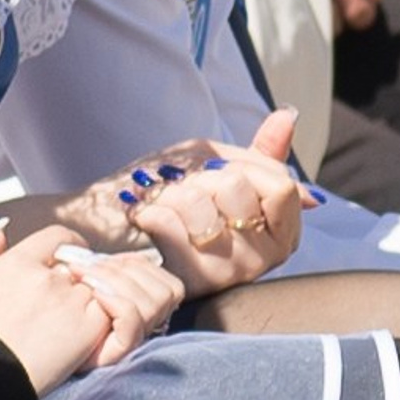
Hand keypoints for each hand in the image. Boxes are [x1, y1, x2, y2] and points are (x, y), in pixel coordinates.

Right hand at [0, 223, 115, 390]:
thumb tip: (2, 232)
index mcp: (16, 261)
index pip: (59, 237)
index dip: (67, 248)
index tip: (67, 264)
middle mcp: (47, 276)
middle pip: (80, 266)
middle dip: (76, 280)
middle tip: (65, 305)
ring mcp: (70, 301)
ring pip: (97, 289)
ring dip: (90, 302)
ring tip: (73, 325)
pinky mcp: (87, 329)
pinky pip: (111, 313)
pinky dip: (103, 322)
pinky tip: (83, 338)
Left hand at [63, 241, 186, 364]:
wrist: (42, 351)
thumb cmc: (61, 316)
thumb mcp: (87, 284)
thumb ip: (106, 270)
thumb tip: (113, 253)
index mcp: (144, 307)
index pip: (169, 284)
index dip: (141, 265)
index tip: (106, 261)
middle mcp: (147, 326)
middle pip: (166, 291)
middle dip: (126, 270)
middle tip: (88, 269)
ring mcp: (135, 339)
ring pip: (153, 302)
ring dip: (118, 281)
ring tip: (86, 279)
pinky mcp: (120, 349)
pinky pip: (133, 318)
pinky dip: (116, 300)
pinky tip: (94, 296)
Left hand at [123, 110, 308, 294]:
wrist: (111, 225)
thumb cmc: (168, 195)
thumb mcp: (216, 164)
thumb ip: (257, 151)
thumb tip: (289, 116)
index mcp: (279, 232)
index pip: (281, 186)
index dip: (241, 169)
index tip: (218, 179)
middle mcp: (263, 259)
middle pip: (236, 187)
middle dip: (199, 179)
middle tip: (186, 196)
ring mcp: (230, 274)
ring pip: (200, 204)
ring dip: (169, 195)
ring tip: (163, 210)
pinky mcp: (191, 282)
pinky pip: (171, 225)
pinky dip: (149, 212)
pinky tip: (146, 225)